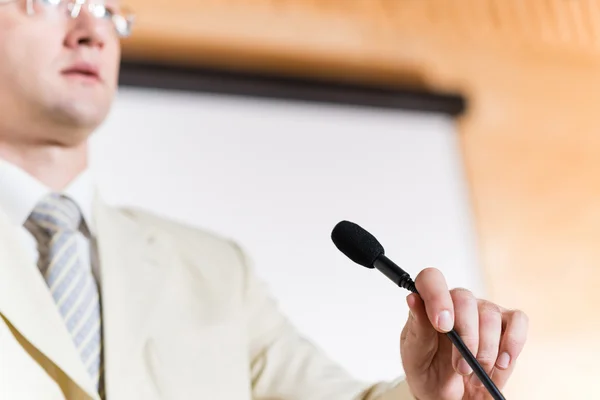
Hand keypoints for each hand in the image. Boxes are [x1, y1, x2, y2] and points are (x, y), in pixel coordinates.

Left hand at [400, 268, 527, 399]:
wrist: (449, 397)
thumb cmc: (428, 372)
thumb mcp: (414, 356)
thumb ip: (417, 328)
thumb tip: (413, 299)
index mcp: (429, 305)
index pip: (431, 279)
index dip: (437, 296)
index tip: (442, 325)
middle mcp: (457, 303)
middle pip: (465, 300)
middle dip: (466, 338)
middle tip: (461, 369)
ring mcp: (483, 311)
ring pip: (490, 315)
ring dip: (485, 352)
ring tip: (475, 376)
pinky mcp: (507, 324)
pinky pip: (518, 321)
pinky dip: (512, 344)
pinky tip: (501, 363)